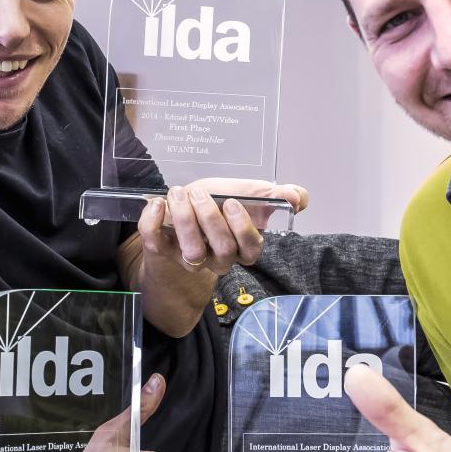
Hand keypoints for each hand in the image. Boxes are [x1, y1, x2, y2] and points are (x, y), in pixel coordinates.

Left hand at [138, 178, 308, 275]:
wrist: (184, 206)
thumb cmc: (219, 202)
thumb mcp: (248, 193)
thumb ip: (276, 195)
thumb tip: (298, 199)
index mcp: (242, 247)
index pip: (250, 249)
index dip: (242, 229)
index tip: (232, 203)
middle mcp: (218, 258)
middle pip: (222, 251)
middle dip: (210, 219)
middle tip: (201, 194)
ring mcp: (189, 257)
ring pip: (191, 252)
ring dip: (184, 220)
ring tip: (179, 193)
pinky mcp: (162, 250)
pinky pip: (155, 244)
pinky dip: (152, 222)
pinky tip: (157, 203)